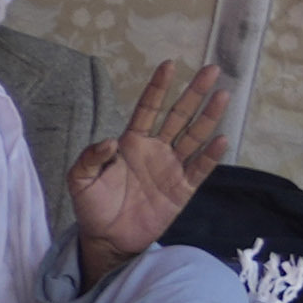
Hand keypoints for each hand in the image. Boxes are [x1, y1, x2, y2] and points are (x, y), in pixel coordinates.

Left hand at [74, 59, 228, 269]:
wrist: (107, 238)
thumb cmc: (92, 206)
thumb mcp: (80, 180)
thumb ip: (90, 157)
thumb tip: (111, 140)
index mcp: (131, 143)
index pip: (148, 109)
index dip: (158, 88)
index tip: (169, 64)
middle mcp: (155, 150)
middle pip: (178, 116)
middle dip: (193, 93)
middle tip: (211, 70)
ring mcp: (171, 168)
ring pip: (194, 136)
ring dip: (208, 117)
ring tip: (222, 95)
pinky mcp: (182, 189)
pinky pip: (200, 169)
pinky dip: (210, 155)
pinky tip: (221, 139)